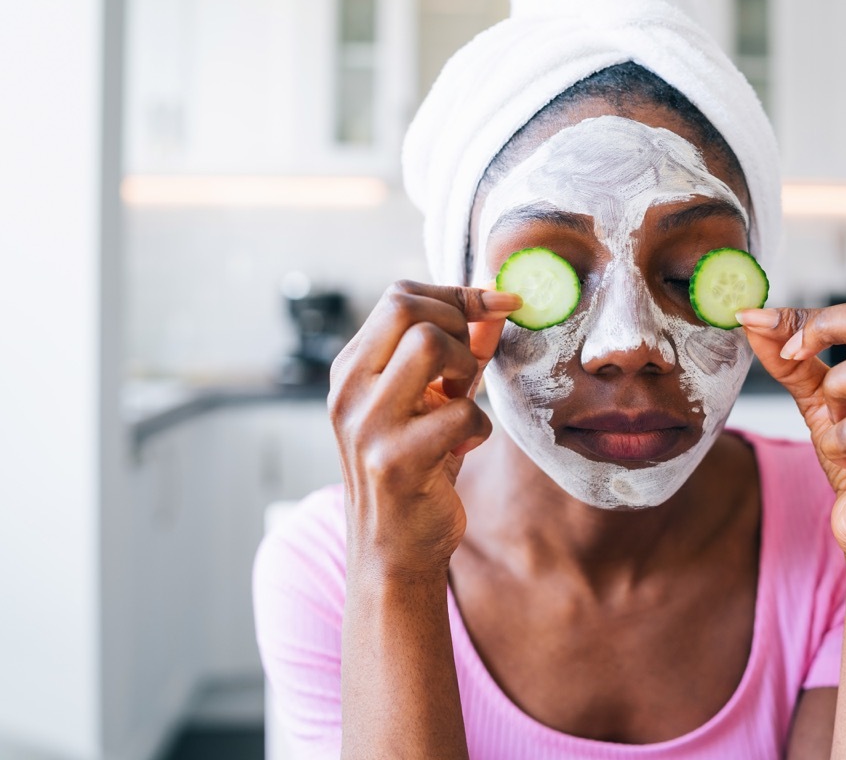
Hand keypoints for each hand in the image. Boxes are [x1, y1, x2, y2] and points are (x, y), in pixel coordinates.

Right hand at [328, 280, 520, 579]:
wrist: (393, 551)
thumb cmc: (417, 468)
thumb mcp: (430, 402)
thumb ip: (458, 352)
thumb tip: (497, 303)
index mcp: (352, 369)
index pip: (399, 296)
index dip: (456, 295)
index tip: (496, 307)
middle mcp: (348, 390)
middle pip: (406, 307)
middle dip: (458, 323)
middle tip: (468, 367)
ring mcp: (367, 425)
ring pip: (428, 345)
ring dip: (464, 369)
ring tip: (461, 401)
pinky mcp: (394, 461)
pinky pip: (459, 413)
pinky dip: (477, 428)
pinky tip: (464, 450)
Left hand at [736, 302, 845, 567]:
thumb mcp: (821, 402)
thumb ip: (792, 361)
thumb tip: (755, 319)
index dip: (821, 315)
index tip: (774, 328)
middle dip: (829, 327)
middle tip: (795, 353)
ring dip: (836, 385)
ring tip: (832, 416)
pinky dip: (834, 439)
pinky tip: (841, 456)